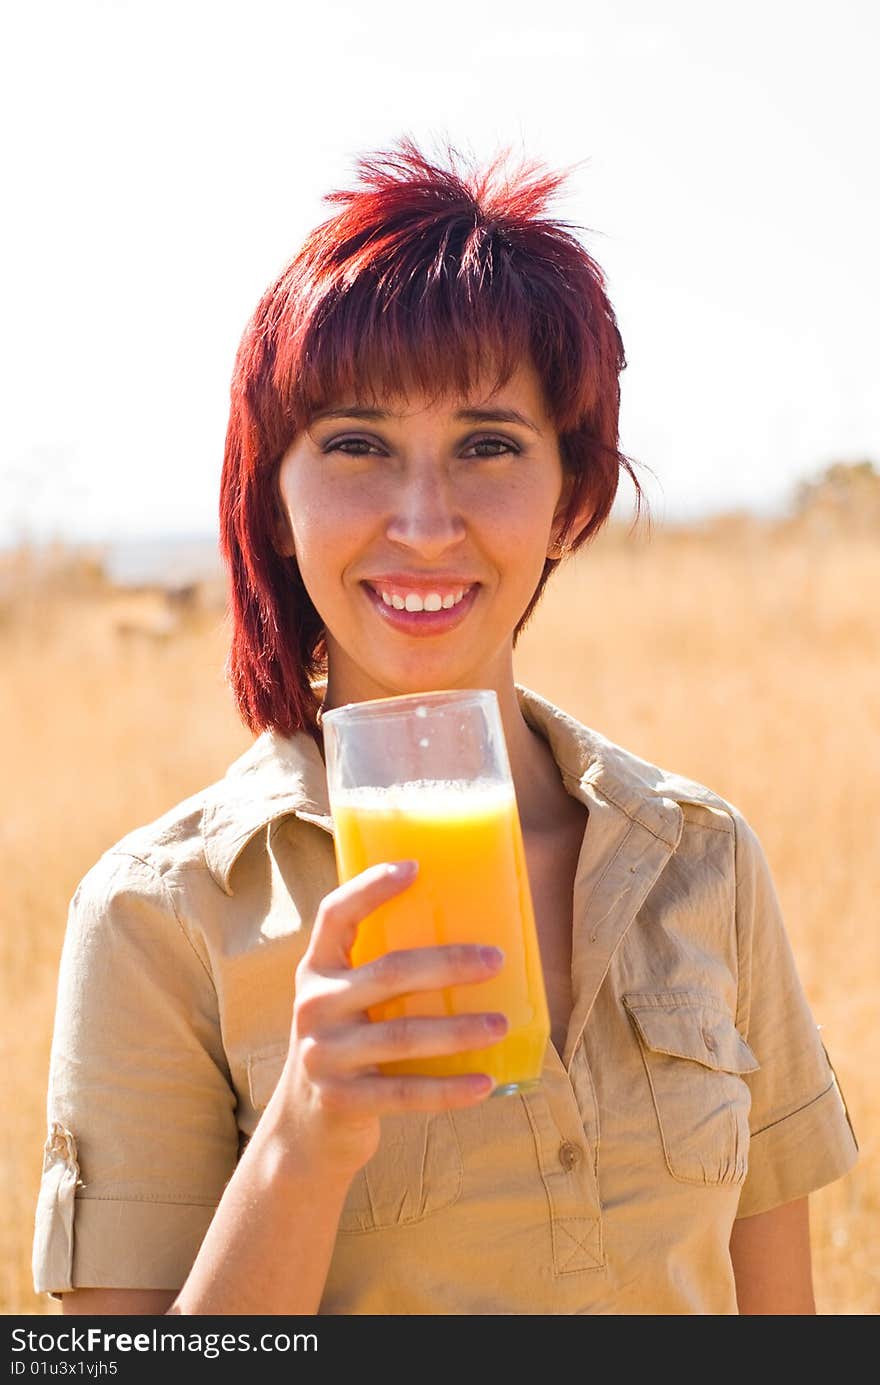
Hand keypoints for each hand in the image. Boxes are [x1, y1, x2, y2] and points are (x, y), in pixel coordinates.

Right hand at [273, 859, 506, 1176]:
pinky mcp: (340, 1101)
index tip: (415, 867)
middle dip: (448, 963)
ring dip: (458, 1030)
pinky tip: (484, 1083)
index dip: (370, 887)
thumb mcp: (348, 1004)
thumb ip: (382, 975)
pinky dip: (448, 1089)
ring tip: (501, 1024)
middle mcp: (314, 1006)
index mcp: (317, 970)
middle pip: (388, 973)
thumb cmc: (349, 1048)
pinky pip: (403, 1093)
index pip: (335, 914)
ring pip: (402, 1036)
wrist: (303, 1131)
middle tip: (496, 959)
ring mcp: (323, 1055)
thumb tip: (474, 940)